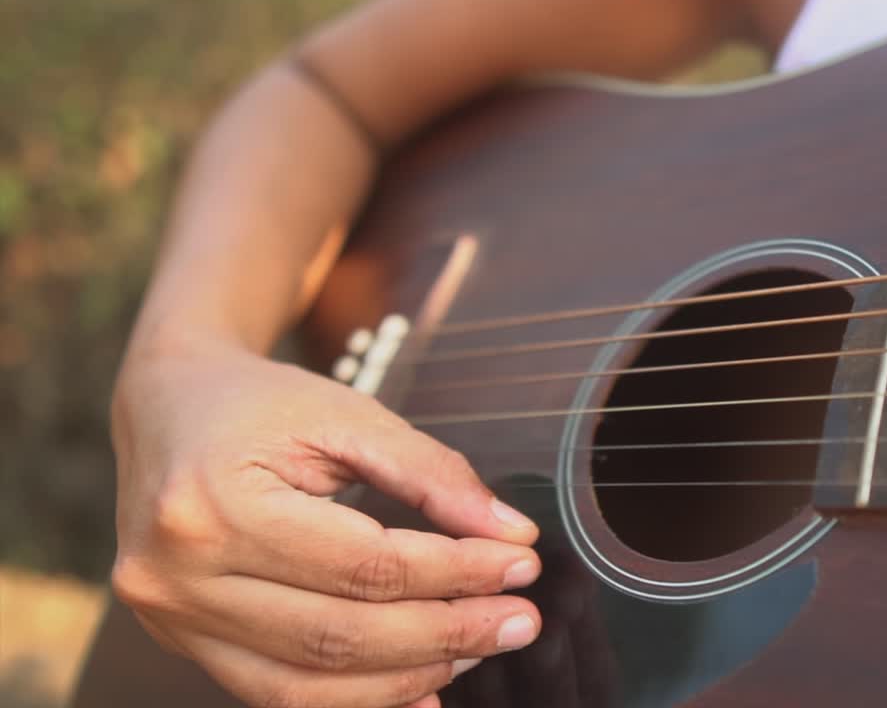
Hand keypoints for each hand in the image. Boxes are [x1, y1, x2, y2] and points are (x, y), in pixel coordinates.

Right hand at [109, 341, 542, 707]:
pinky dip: (356, 699)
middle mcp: (178, 576)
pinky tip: (423, 688)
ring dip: (408, 676)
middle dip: (446, 633)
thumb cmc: (261, 404)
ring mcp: (172, 620)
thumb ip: (431, 472)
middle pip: (339, 634)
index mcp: (214, 504)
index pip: (364, 564)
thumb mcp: (347, 414)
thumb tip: (510, 534)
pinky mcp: (183, 641)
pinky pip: (277, 693)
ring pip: (309, 683)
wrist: (168, 405)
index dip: (455, 571)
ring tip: (479, 648)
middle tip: (520, 620)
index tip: (521, 564)